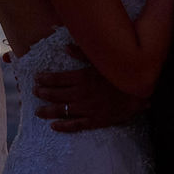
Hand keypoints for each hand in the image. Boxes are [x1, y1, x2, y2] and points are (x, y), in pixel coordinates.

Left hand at [33, 46, 148, 131]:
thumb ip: (82, 52)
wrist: (138, 93)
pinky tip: (54, 126)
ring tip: (38, 111)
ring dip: (47, 111)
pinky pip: (75, 125)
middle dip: (43, 93)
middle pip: (56, 94)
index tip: (36, 79)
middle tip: (34, 92)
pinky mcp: (94, 121)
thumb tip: (65, 47)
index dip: (44, 79)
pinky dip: (63, 126)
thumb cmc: (119, 74)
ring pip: (61, 110)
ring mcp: (86, 109)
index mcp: (81, 77)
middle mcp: (81, 94)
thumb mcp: (101, 60)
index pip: (57, 79)